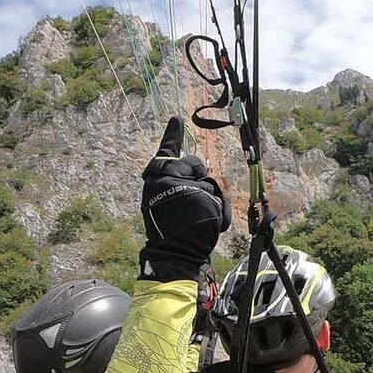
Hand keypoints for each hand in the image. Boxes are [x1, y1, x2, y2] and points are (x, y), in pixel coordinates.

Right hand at [138, 118, 231, 281]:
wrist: (174, 253)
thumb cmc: (172, 231)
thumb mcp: (166, 203)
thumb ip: (175, 184)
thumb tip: (195, 172)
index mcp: (154, 180)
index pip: (164, 153)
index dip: (171, 136)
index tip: (176, 119)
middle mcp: (165, 179)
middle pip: (194, 163)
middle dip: (198, 176)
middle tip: (189, 202)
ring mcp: (182, 186)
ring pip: (208, 181)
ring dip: (209, 197)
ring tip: (196, 217)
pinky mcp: (200, 196)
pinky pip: (218, 196)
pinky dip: (219, 211)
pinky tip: (207, 222)